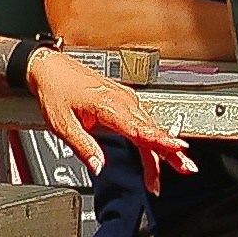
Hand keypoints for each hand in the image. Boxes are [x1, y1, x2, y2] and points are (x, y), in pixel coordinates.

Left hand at [24, 42, 193, 174]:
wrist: (50, 68)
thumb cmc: (55, 90)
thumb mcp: (63, 125)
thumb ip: (84, 148)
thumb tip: (99, 167)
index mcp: (110, 106)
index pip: (141, 128)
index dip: (162, 141)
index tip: (179, 149)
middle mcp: (123, 101)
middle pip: (153, 130)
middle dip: (171, 152)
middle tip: (187, 168)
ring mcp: (126, 99)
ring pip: (151, 127)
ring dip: (163, 149)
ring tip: (176, 167)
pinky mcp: (124, 101)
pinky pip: (144, 121)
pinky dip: (153, 138)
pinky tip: (157, 151)